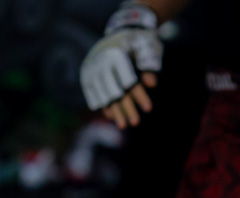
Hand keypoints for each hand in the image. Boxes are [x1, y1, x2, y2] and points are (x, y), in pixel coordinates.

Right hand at [80, 2, 162, 126]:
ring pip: (103, 93)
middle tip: (135, 123)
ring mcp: (92, 66)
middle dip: (126, 108)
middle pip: (115, 90)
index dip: (139, 95)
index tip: (148, 109)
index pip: (129, 80)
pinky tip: (110, 116)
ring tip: (123, 125)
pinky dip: (101, 103)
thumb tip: (152, 83)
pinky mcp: (87, 71)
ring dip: (114, 111)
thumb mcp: (148, 48)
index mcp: (116, 54)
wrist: (121, 30)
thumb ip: (149, 65)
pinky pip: (92, 91)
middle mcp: (101, 61)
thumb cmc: (139, 41)